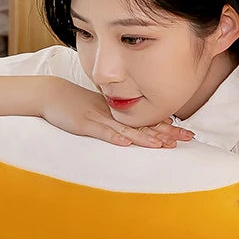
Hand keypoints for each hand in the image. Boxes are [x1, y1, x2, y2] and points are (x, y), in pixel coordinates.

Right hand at [39, 77, 193, 147]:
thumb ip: (118, 121)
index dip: (168, 127)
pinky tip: (125, 143)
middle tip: (188, 138)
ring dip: (144, 137)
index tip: (186, 134)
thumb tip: (138, 131)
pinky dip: (114, 136)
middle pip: (143, 124)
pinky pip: (101, 131)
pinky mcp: (84, 123)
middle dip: (166, 132)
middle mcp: (113, 113)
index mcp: (119, 112)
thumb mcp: (100, 111)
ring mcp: (99, 117)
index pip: (147, 120)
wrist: (50, 93)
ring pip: (126, 128)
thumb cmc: (75, 104)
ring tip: (162, 144)